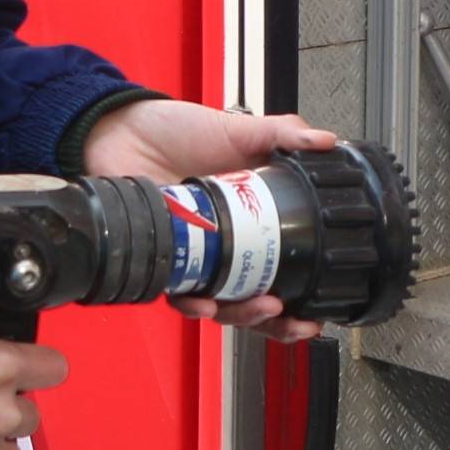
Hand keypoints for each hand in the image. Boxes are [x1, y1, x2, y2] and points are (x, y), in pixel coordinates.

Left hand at [81, 98, 341, 341]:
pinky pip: (178, 293)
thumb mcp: (237, 129)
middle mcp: (223, 246)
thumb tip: (327, 141)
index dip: (302, 296)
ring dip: (244, 314)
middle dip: (279, 320)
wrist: (122, 128)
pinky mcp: (161, 259)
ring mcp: (192, 255)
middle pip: (255, 299)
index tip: (320, 309)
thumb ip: (281, 133)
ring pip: (221, 304)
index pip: (281, 270)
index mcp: (249, 222)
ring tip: (262, 305)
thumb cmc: (176, 131)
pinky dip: (194, 303)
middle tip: (296, 319)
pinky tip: (206, 301)